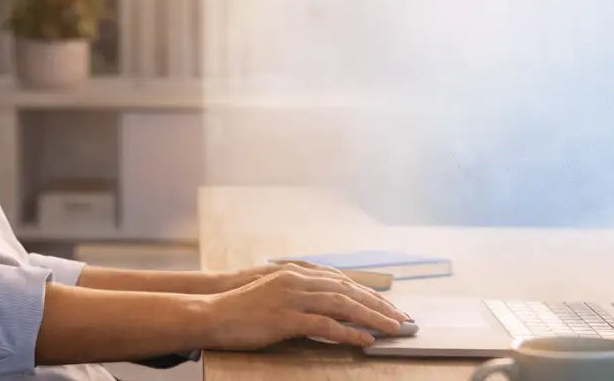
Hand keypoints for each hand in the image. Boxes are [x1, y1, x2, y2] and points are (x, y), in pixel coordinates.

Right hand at [198, 265, 410, 348]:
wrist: (212, 313)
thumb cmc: (242, 308)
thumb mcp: (275, 294)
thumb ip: (300, 294)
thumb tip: (326, 306)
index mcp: (298, 273)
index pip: (344, 281)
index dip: (369, 293)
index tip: (389, 306)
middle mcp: (298, 280)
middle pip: (349, 290)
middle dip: (379, 305)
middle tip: (402, 318)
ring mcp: (292, 298)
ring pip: (343, 305)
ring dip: (373, 317)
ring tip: (393, 328)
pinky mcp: (286, 318)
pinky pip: (325, 325)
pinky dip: (349, 332)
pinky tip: (365, 340)